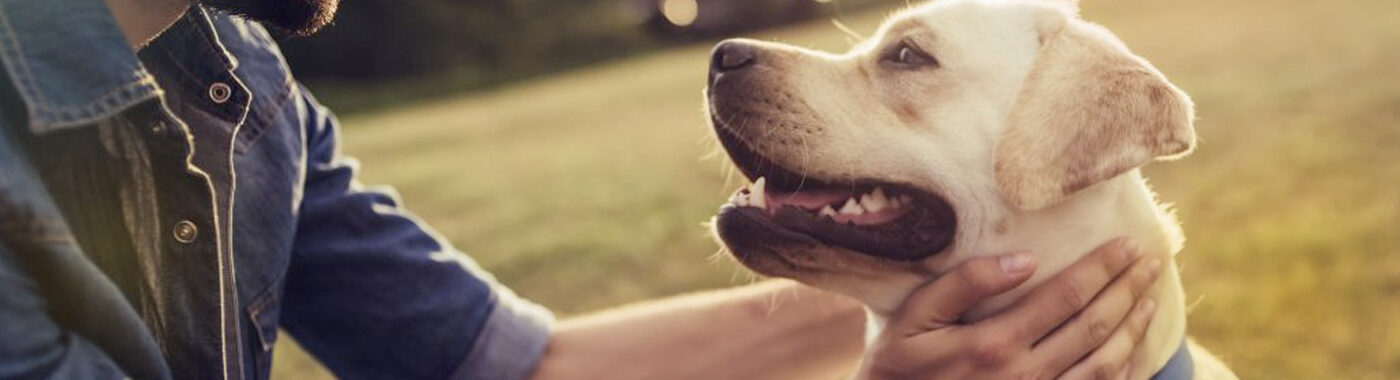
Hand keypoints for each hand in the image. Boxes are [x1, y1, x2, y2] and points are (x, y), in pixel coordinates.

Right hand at [853, 238, 1163, 379]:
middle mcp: (1024, 376)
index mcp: (993, 343)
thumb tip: (1023, 260)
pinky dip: (1123, 369)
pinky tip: (1132, 348)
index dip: (1102, 267)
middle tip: (1150, 260)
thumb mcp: (911, 319)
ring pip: (1105, 363)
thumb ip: (963, 284)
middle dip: (1127, 288)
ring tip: (1148, 297)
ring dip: (1133, 327)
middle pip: (1094, 326)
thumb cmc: (897, 368)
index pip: (1067, 295)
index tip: (1127, 244)